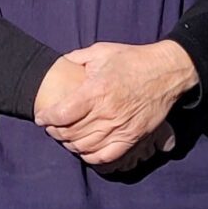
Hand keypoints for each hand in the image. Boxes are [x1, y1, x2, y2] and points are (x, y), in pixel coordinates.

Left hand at [35, 41, 198, 167]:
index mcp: (96, 91)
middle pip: (71, 132)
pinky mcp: (133, 137)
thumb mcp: (101, 51)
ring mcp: (121, 127)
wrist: (166, 71)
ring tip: (65, 137)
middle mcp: (107, 112)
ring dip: (69, 144)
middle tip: (50, 127)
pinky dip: (90, 157)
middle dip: (55, 132)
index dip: (47, 118)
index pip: (62, 113)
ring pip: (85, 146)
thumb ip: (77, 58)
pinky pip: (106, 156)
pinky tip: (84, 149)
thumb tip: (60, 63)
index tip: (41, 117)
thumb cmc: (132, 59)